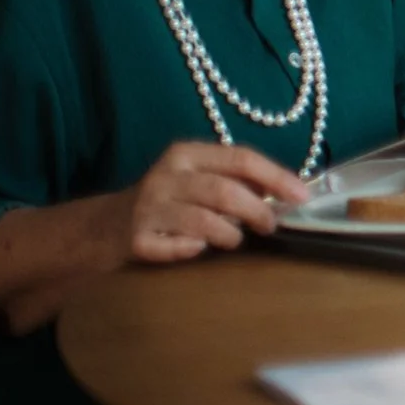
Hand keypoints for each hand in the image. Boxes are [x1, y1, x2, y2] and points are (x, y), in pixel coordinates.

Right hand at [118, 143, 309, 263]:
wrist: (103, 226)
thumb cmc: (167, 201)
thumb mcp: (196, 179)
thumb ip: (234, 180)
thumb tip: (286, 194)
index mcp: (187, 154)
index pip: (241, 158)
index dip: (276, 177)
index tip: (302, 196)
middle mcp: (166, 175)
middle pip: (224, 191)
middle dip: (257, 211)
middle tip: (270, 226)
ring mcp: (148, 207)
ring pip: (203, 221)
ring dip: (229, 234)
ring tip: (234, 239)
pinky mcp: (136, 239)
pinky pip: (176, 248)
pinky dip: (194, 250)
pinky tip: (197, 249)